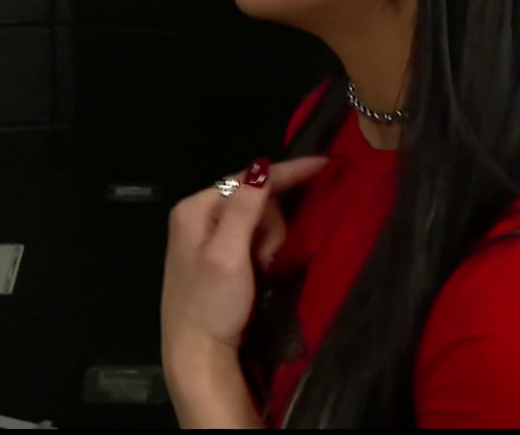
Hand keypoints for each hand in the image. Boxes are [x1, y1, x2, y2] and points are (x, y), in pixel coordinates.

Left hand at [162, 157, 329, 354]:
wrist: (197, 354)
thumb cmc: (210, 304)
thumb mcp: (228, 254)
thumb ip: (245, 209)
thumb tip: (262, 165)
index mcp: (195, 208)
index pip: (248, 178)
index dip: (287, 173)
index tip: (324, 166)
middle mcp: (197, 216)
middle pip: (254, 199)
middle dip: (271, 224)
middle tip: (266, 258)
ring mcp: (206, 238)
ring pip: (258, 220)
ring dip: (268, 242)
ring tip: (261, 269)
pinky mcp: (218, 257)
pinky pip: (252, 239)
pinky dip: (263, 251)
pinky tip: (261, 269)